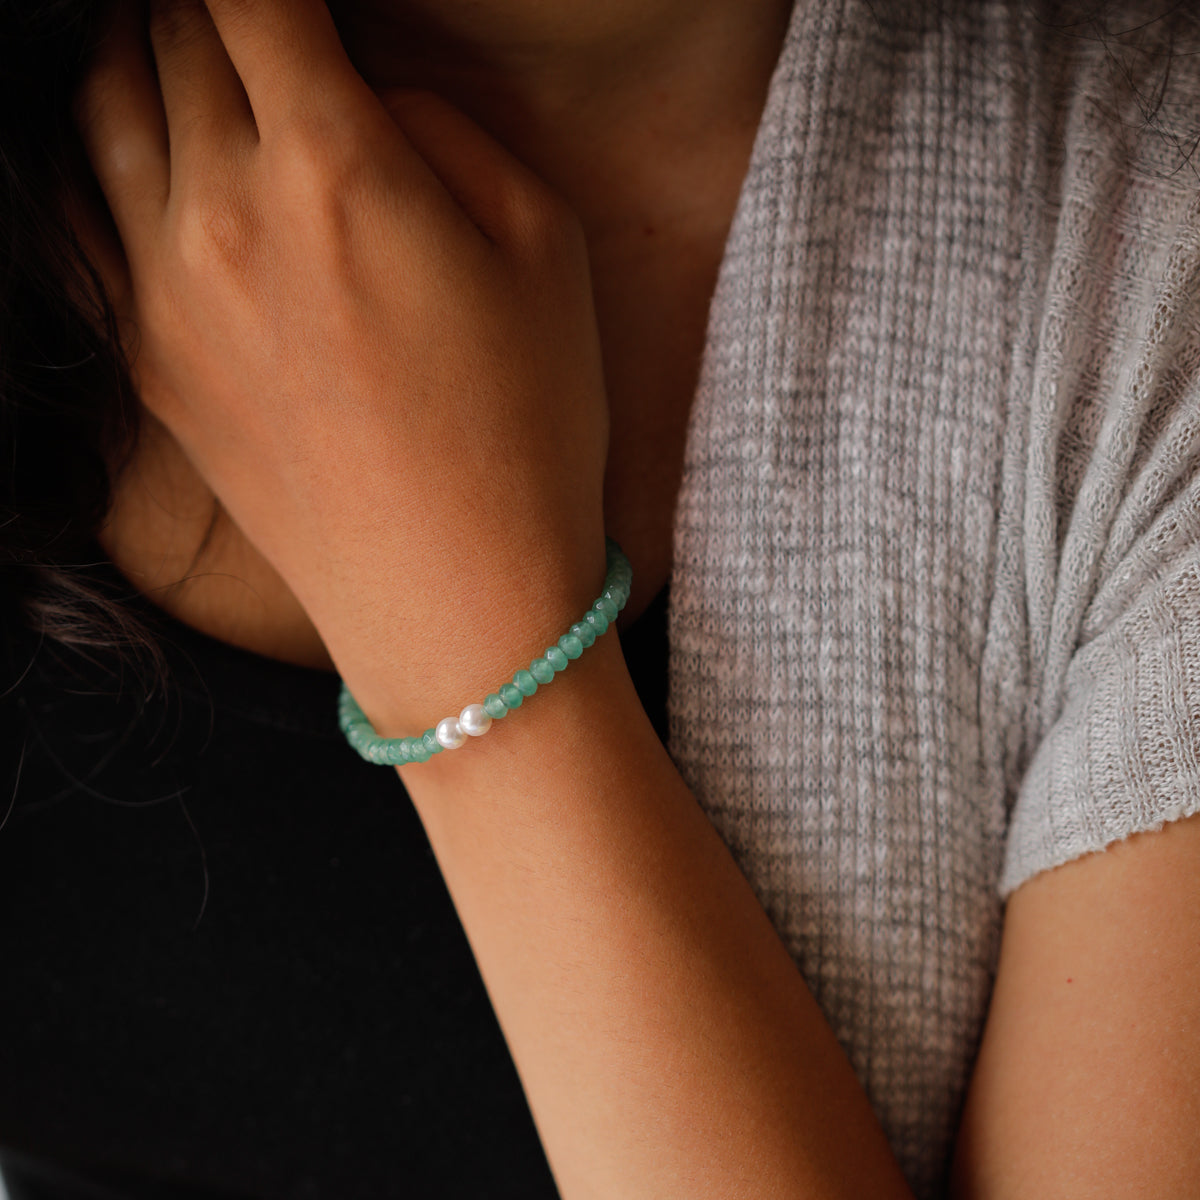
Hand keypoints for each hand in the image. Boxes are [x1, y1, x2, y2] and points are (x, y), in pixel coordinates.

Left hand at [75, 0, 610, 730]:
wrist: (456, 599)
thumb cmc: (527, 430)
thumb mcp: (546, 249)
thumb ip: (446, 133)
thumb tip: (369, 99)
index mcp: (333, 166)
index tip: (297, 0)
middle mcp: (223, 213)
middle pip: (167, 32)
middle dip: (211, 7)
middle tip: (256, 26)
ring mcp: (168, 294)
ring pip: (101, 106)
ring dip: (139, 54)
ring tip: (183, 50)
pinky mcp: (152, 365)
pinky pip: (79, 216)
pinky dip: (98, 155)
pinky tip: (140, 153)